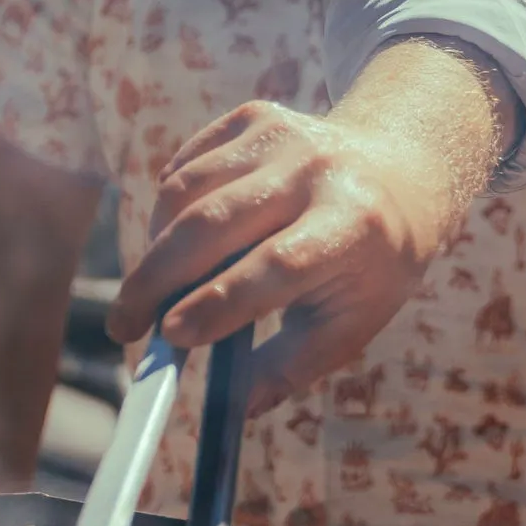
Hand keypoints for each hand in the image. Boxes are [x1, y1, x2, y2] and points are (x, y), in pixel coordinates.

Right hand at [107, 99, 454, 413]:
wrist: (402, 170)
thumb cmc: (374, 260)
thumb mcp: (355, 320)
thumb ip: (293, 365)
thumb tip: (233, 409)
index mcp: (353, 226)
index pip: (276, 266)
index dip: (220, 302)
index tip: (169, 338)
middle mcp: (318, 170)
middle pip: (215, 224)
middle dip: (155, 281)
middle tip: (124, 329)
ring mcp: (284, 135)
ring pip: (187, 191)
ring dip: (156, 245)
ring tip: (157, 287)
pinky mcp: (256, 116)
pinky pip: (187, 164)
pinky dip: (169, 207)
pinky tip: (182, 237)